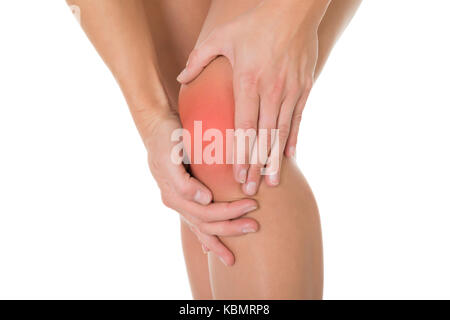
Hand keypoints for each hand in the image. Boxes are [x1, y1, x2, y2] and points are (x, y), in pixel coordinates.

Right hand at [145, 110, 258, 265]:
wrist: (157, 126)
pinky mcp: (184, 197)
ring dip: (219, 239)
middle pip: (206, 224)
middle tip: (255, 226)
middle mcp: (176, 202)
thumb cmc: (166, 137)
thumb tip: (205, 200)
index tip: (252, 205)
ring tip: (233, 257)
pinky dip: (204, 238)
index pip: (206, 212)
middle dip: (231, 228)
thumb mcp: (170, 155)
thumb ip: (183, 182)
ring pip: (200, 228)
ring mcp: (179, 201)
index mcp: (173, 195)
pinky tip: (211, 249)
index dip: (229, 212)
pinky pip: (195, 222)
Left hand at [177, 0, 326, 194]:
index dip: (239, 154)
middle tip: (250, 189)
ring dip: (274, 160)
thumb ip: (198, 59)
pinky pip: (298, 119)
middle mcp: (271, 91)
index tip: (236, 175)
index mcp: (247, 81)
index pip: (242, 127)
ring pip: (281, 133)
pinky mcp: (305, 87)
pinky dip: (293, 139)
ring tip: (271, 182)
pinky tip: (289, 157)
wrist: (294, 8)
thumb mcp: (220, 35)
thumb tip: (181, 78)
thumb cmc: (254, 21)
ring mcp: (290, 90)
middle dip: (255, 165)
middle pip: (262, 137)